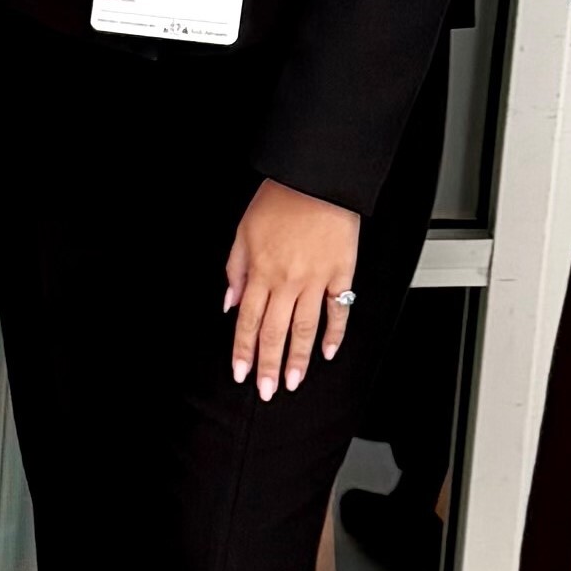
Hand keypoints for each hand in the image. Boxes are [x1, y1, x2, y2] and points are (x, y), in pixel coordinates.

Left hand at [225, 178, 359, 399]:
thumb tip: (229, 304)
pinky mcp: (341, 274)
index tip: (241, 372)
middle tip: (267, 390)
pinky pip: (338, 311)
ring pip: (305, 328)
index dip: (244, 350)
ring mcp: (316, 280)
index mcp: (260, 271)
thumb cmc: (280, 200)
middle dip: (268, 365)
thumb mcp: (243, 232)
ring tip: (292, 382)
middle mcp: (287, 281)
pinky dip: (335, 333)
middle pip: (275, 331)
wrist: (317, 180)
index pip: (248, 321)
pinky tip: (328, 352)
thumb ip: (235, 271)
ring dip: (297, 359)